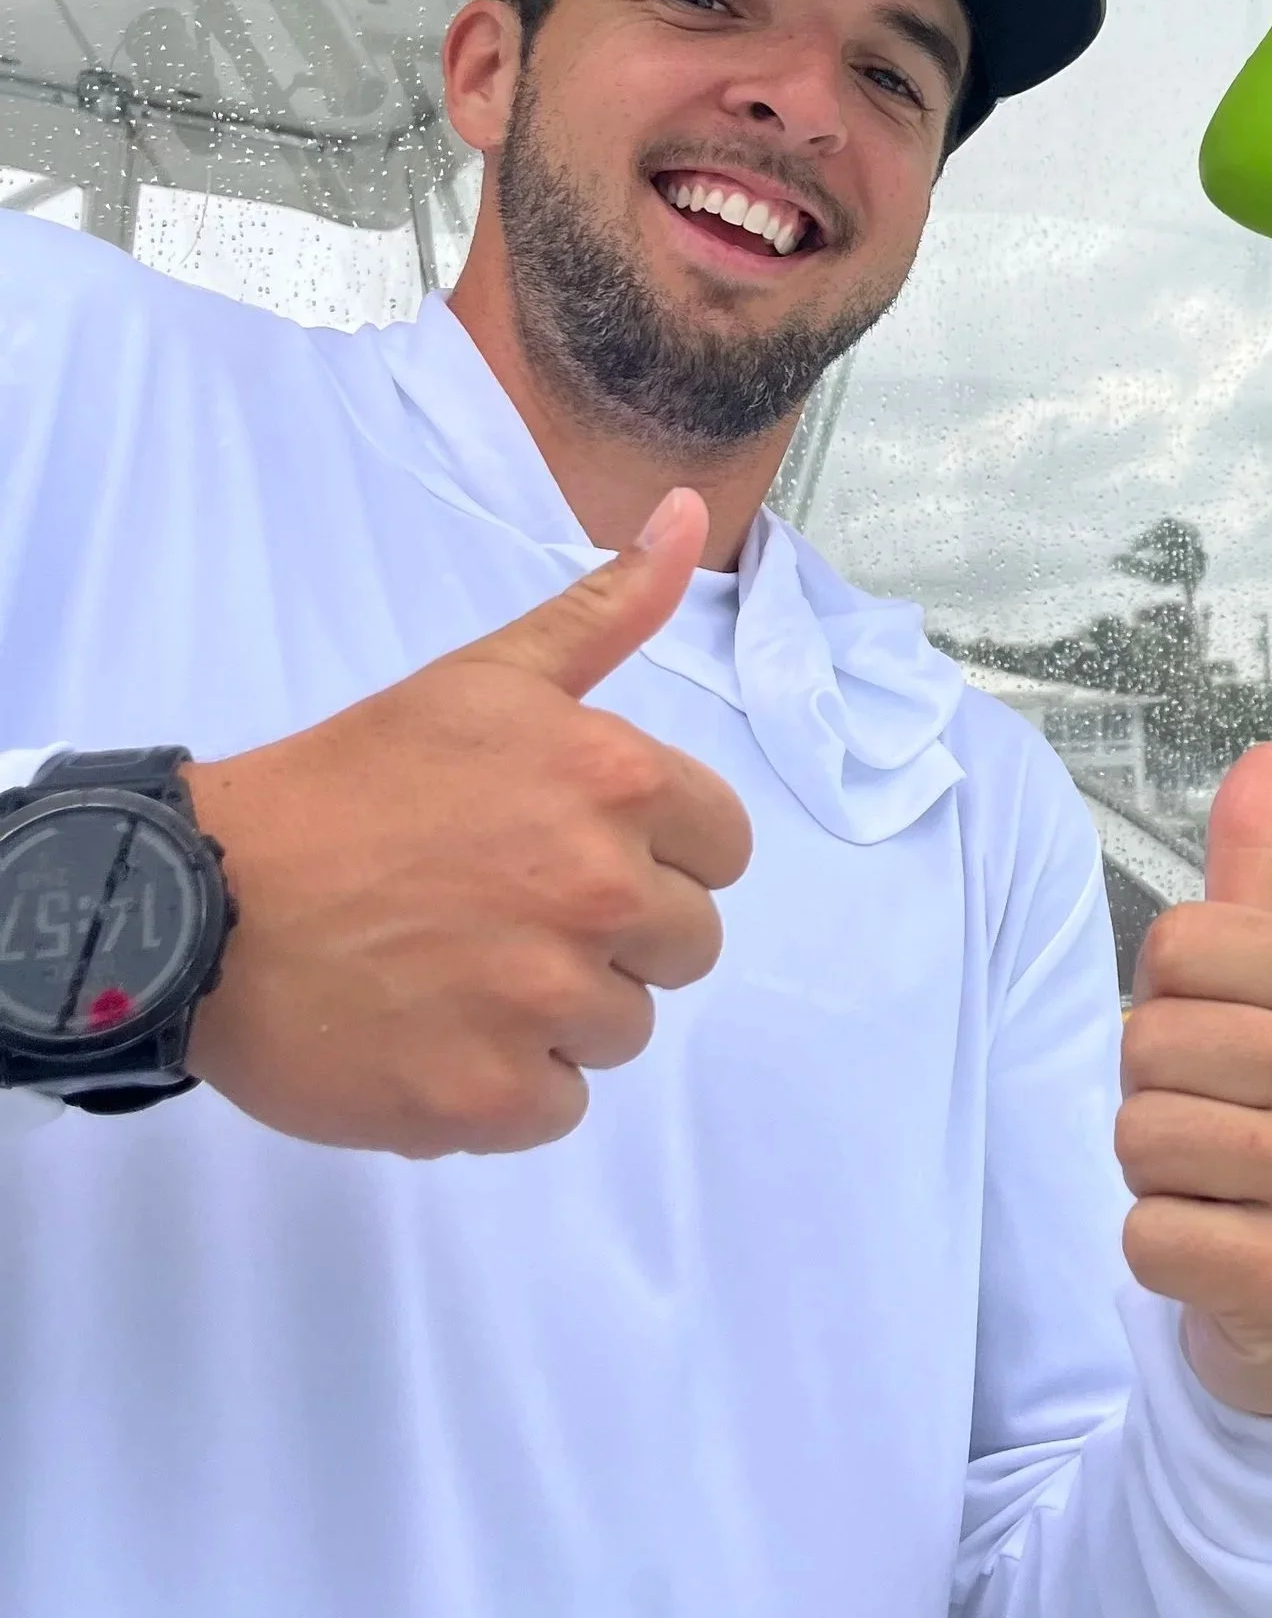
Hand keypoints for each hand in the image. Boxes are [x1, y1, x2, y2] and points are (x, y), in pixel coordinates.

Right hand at [185, 488, 749, 1156]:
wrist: (204, 897)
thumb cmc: (352, 783)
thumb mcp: (486, 677)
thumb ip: (605, 609)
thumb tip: (686, 511)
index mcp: (616, 784)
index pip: (722, 851)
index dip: (654, 853)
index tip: (571, 850)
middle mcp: (599, 890)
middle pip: (684, 946)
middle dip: (612, 935)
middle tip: (505, 912)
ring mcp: (545, 1002)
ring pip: (623, 1029)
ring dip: (559, 1013)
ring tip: (462, 970)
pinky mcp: (489, 1098)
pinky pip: (558, 1106)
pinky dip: (506, 1086)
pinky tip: (437, 1032)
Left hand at [1117, 743, 1271, 1418]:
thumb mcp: (1271, 983)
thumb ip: (1255, 867)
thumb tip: (1271, 753)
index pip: (1172, 947)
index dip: (1166, 1002)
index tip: (1220, 1046)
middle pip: (1147, 1045)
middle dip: (1154, 1094)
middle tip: (1217, 1126)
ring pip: (1141, 1139)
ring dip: (1155, 1174)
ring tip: (1220, 1185)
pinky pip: (1148, 1235)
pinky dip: (1161, 1250)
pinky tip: (1220, 1247)